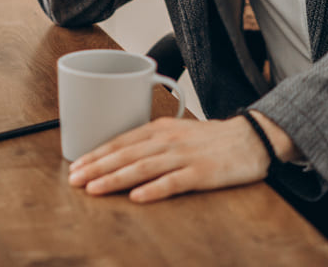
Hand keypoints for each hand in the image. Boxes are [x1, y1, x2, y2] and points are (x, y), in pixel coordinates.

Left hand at [66, 115, 270, 202]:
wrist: (252, 138)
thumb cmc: (212, 139)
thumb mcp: (178, 132)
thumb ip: (152, 143)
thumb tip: (121, 156)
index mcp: (160, 129)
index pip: (121, 141)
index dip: (97, 154)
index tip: (76, 166)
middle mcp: (168, 140)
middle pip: (126, 154)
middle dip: (97, 167)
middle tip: (75, 179)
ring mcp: (184, 156)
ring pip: (143, 167)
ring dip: (115, 178)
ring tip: (94, 188)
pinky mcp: (202, 173)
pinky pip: (173, 182)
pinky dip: (153, 189)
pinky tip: (136, 197)